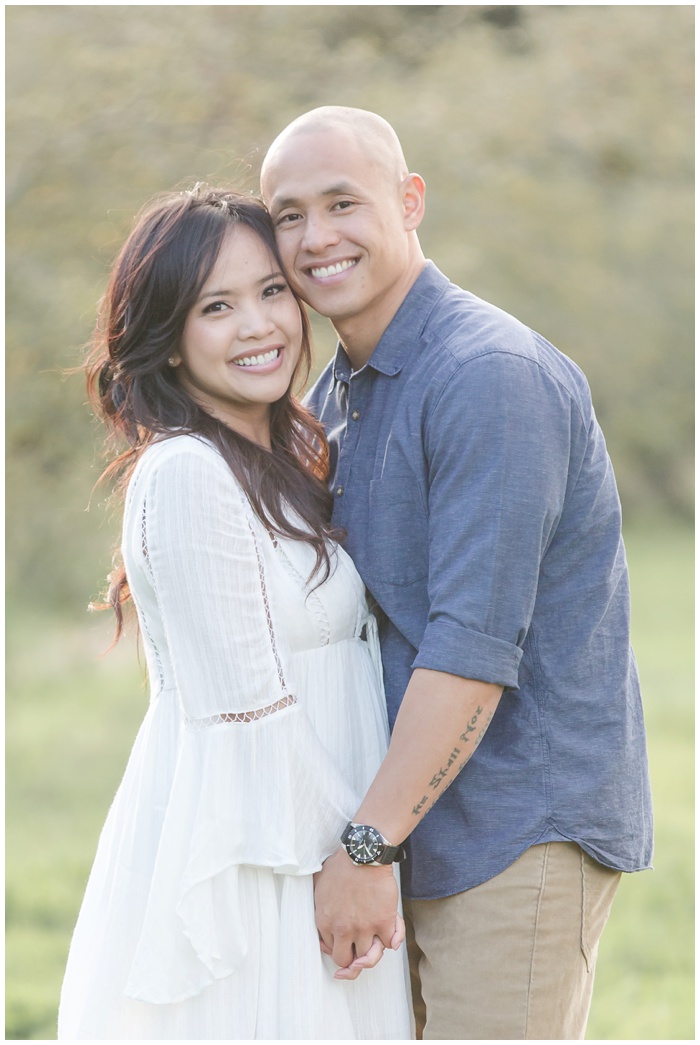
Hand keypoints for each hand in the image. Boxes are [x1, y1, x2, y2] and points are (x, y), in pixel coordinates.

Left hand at [314, 847, 403, 974]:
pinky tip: (390, 934)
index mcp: (324, 922)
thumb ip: (319, 904)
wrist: (362, 854)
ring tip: (375, 943)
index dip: (338, 947)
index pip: (329, 950)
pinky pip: (390, 945)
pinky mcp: (383, 922)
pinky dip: (392, 941)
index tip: (343, 942)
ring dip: (372, 950)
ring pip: (368, 957)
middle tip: (357, 955)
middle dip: (351, 961)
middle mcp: (342, 930)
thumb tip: (323, 916)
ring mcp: (364, 928)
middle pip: (346, 961)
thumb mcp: (318, 884)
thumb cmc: (341, 864)